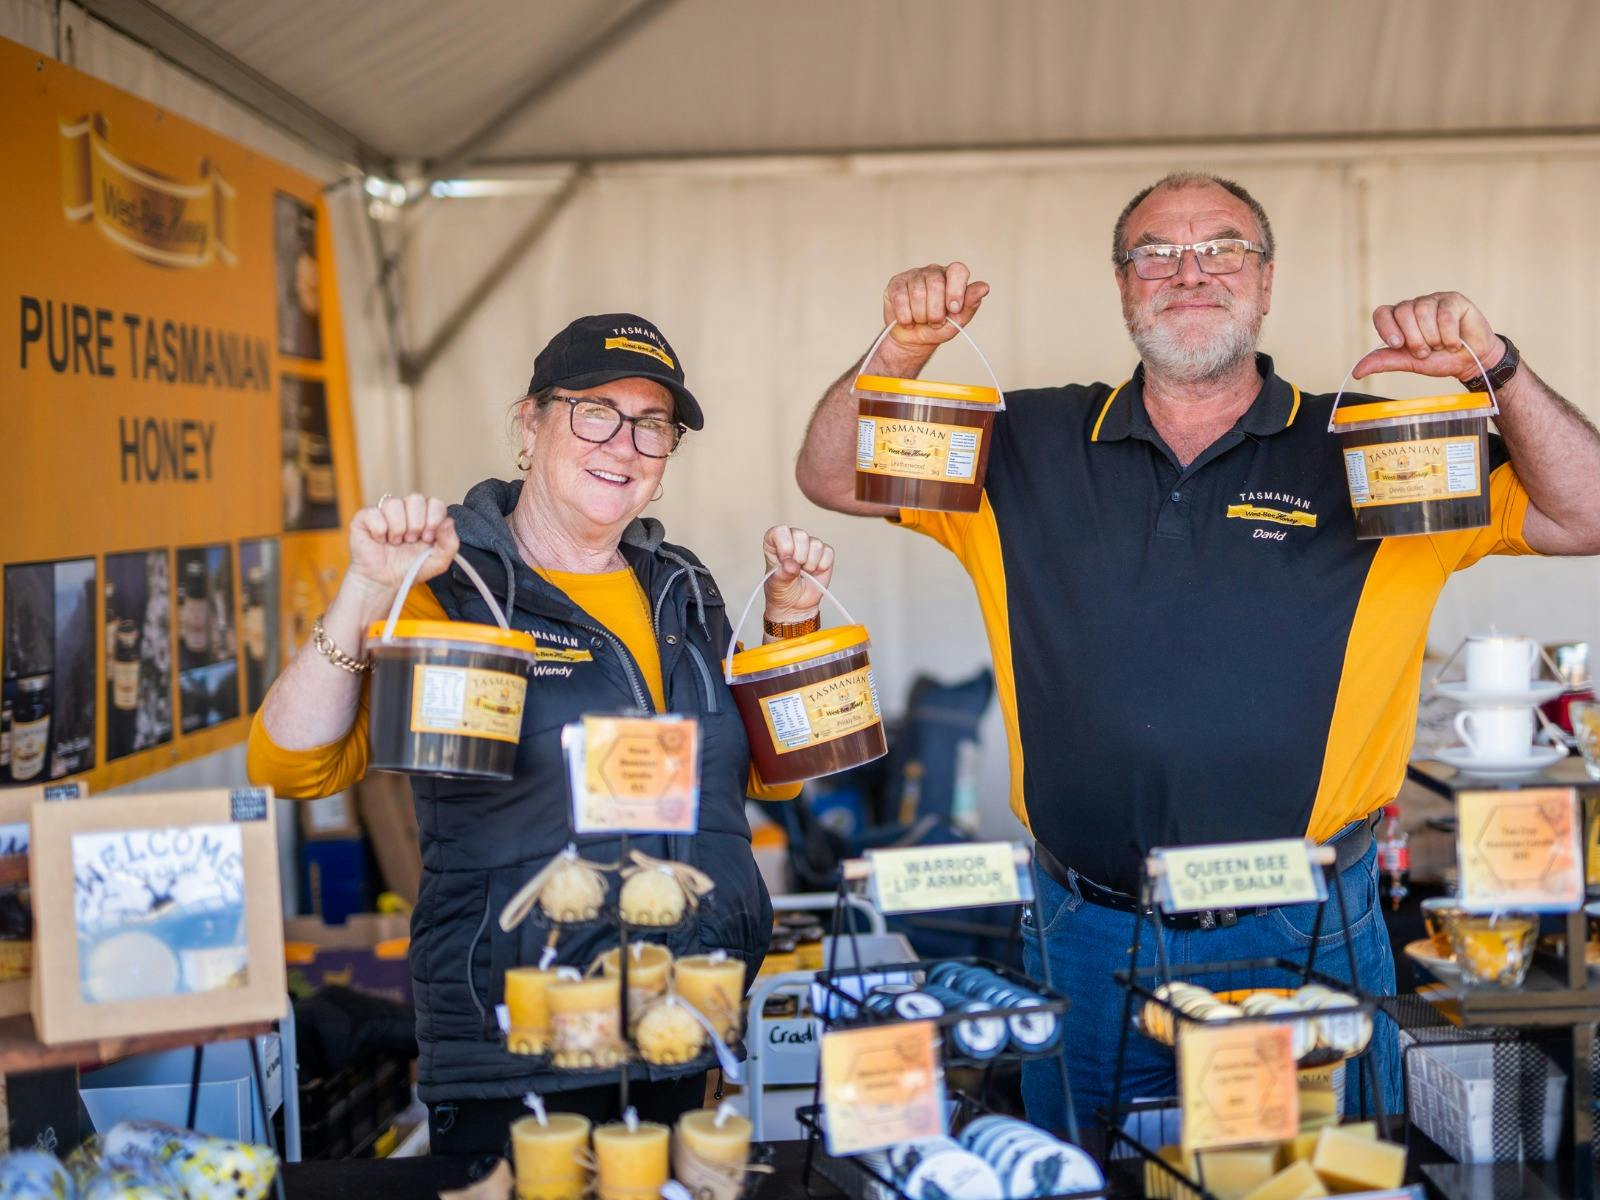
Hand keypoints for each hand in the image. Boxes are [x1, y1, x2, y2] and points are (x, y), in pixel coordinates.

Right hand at [348, 494, 458, 597]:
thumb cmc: (411, 568)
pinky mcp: (365, 517)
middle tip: (410, 541)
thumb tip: (448, 521)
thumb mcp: (439, 561)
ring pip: (394, 503)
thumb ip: (450, 543)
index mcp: (426, 516)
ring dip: (397, 529)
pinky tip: (380, 540)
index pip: (436, 502)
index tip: (427, 538)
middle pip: (416, 498)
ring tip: (395, 542)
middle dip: (416, 525)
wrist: (385, 581)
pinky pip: (374, 513)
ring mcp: (385, 511)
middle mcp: (406, 509)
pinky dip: (379, 531)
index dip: (433, 520)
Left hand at [762, 525, 834, 619]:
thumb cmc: (781, 591)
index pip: (780, 531)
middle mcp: (792, 540)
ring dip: (810, 563)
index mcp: (775, 543)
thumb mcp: (776, 584)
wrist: (795, 605)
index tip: (785, 560)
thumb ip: (783, 573)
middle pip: (800, 535)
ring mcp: (809, 546)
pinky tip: (814, 573)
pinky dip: (822, 566)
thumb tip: (792, 564)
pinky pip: (828, 552)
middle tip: (795, 570)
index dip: (785, 544)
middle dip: (799, 556)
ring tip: (804, 573)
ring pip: (816, 544)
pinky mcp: (824, 554)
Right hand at [882, 262, 989, 350]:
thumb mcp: (957, 321)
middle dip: (936, 311)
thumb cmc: (938, 328)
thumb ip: (970, 304)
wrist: (913, 340)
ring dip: (920, 316)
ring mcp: (913, 275)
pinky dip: (905, 317)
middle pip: (936, 284)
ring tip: (921, 321)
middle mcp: (933, 271)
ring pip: (917, 293)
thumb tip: (984, 287)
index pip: (958, 270)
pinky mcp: (896, 284)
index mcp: (952, 277)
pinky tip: (908, 321)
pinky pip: (900, 299)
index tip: (954, 309)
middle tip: (936, 323)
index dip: (956, 290)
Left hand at [1353, 292, 1504, 381]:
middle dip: (1416, 340)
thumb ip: (1384, 362)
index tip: (1398, 344)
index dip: (1387, 328)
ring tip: (1441, 346)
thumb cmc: (1438, 360)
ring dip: (1434, 338)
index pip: (1382, 313)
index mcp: (1398, 320)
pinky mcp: (1453, 299)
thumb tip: (1356, 372)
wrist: (1470, 362)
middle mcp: (1413, 307)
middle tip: (1426, 351)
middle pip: (1403, 313)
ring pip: (1424, 313)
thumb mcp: (1409, 363)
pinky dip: (1449, 335)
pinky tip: (1454, 342)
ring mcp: (1433, 300)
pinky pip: (1445, 315)